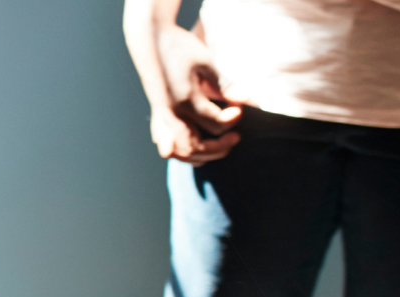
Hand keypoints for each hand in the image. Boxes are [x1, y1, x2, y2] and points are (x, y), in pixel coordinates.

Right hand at [148, 26, 248, 164]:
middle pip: (195, 147)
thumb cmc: (179, 47)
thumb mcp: (206, 62)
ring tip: (221, 144)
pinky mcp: (158, 116)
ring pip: (179, 152)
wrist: (150, 38)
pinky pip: (168, 145)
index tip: (240, 109)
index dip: (232, 119)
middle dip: (219, 147)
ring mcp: (161, 117)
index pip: (215, 123)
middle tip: (236, 136)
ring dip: (202, 154)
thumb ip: (225, 85)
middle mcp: (170, 114)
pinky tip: (201, 145)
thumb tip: (249, 100)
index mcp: (184, 100)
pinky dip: (186, 151)